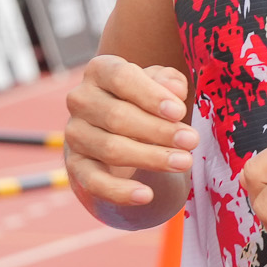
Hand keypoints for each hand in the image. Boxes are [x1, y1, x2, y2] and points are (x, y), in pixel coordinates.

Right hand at [65, 54, 196, 226]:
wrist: (119, 132)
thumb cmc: (144, 101)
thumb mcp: (159, 85)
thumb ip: (168, 81)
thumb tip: (175, 91)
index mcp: (100, 71)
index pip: (121, 78)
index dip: (151, 96)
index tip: (179, 112)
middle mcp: (81, 100)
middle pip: (117, 116)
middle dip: (159, 131)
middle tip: (191, 141)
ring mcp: (75, 134)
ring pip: (111, 149)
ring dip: (150, 158)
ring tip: (183, 163)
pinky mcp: (76, 166)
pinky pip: (94, 182)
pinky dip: (120, 191)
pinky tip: (146, 195)